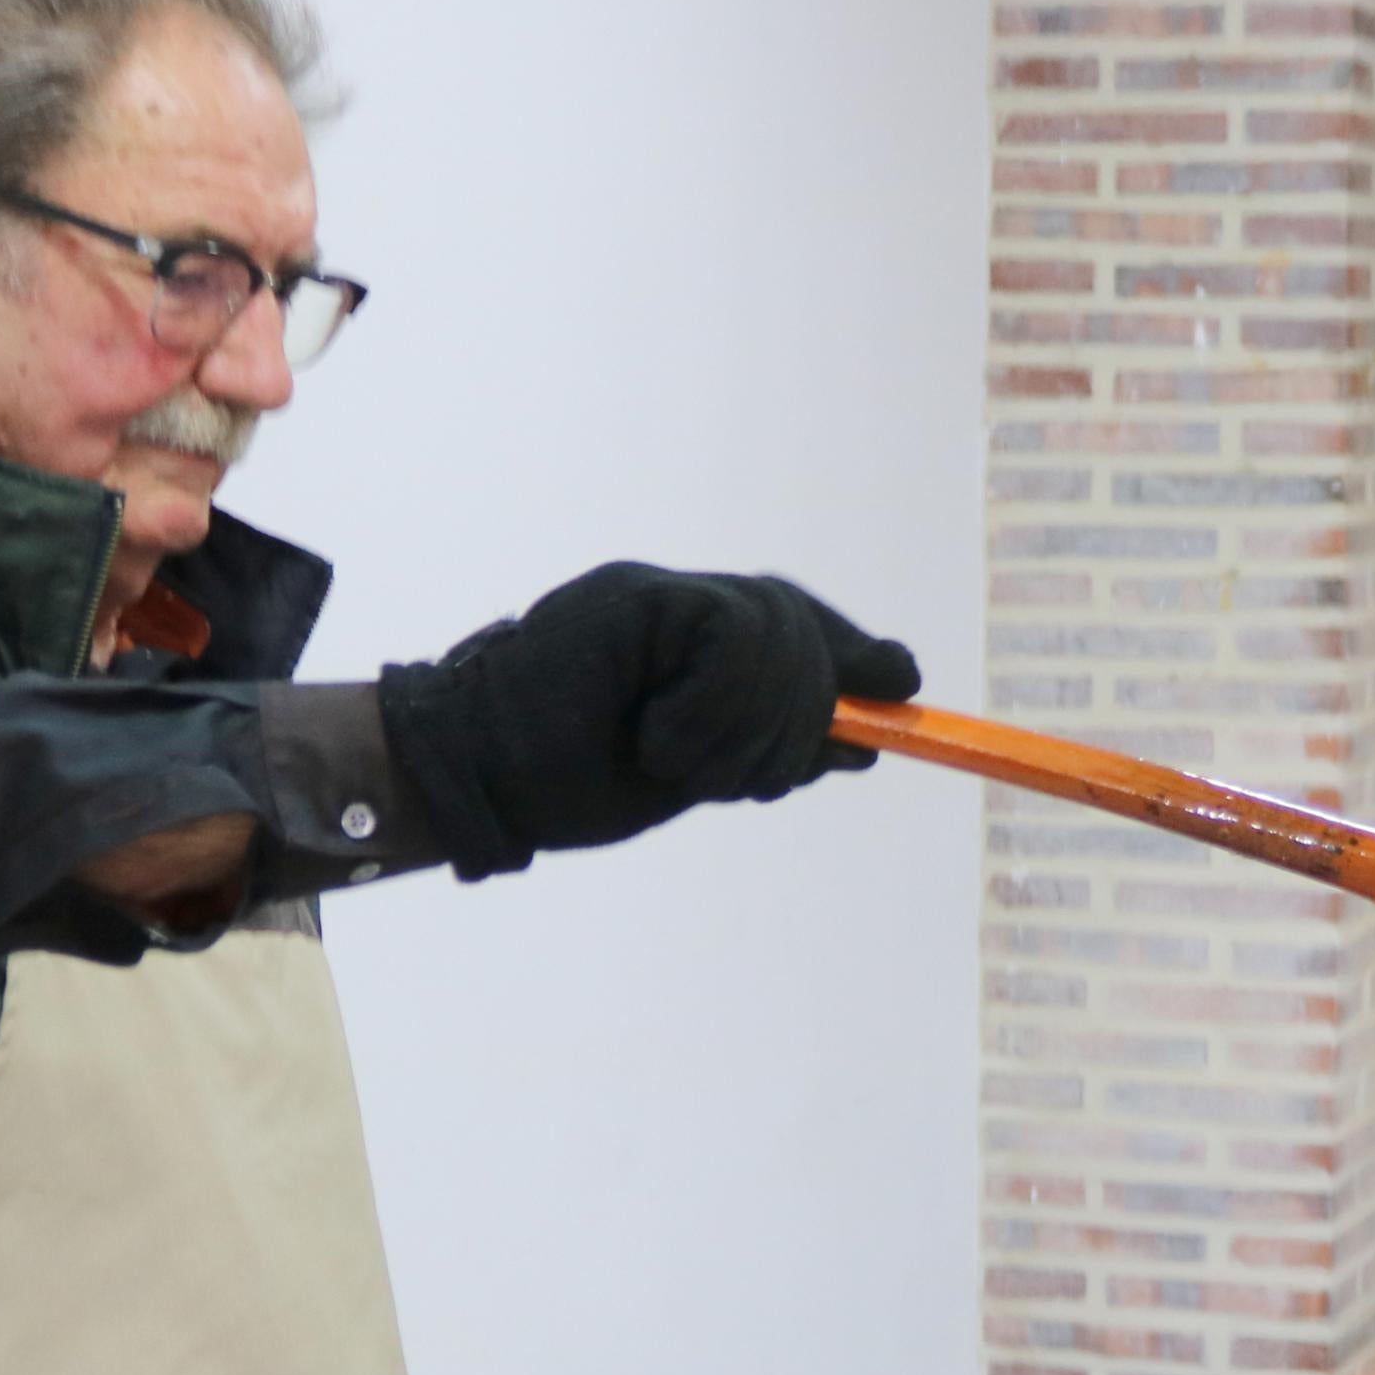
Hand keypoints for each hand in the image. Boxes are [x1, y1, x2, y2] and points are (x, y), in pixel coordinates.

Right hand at [378, 561, 921, 878]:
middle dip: (795, 717)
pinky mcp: (640, 598)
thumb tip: (867, 738)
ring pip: (773, 637)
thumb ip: (771, 744)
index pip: (795, 623)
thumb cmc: (565, 781)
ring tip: (674, 764)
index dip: (853, 652)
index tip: (899, 686)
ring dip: (740, 731)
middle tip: (724, 776)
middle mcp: (680, 603)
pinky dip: (709, 708)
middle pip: (797, 630)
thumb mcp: (694, 770)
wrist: (475, 776)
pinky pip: (730, 637)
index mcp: (691, 639)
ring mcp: (658, 594)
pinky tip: (658, 741)